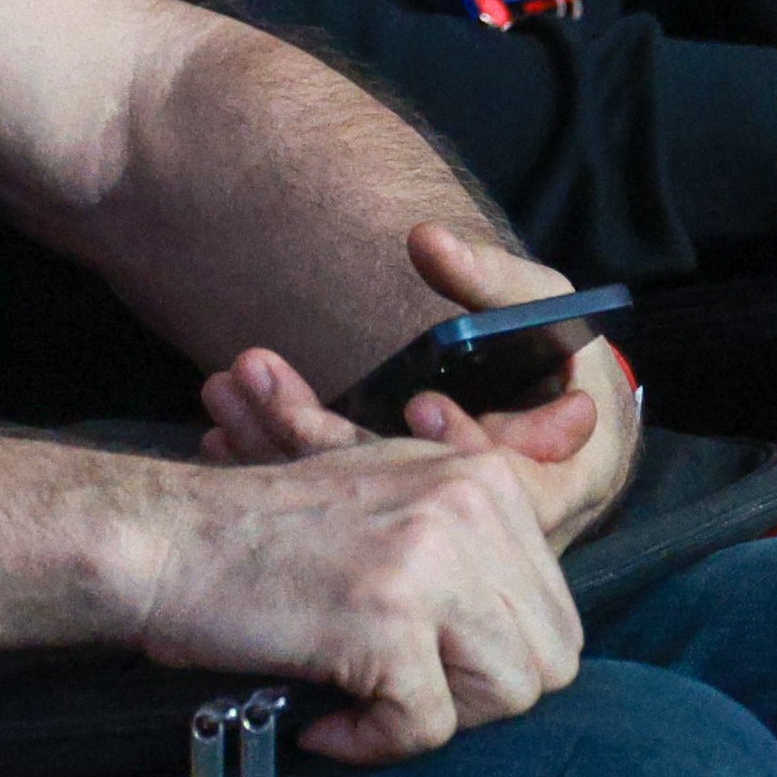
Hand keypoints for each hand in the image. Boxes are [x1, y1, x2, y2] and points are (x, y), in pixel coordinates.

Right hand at [131, 433, 582, 764]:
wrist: (165, 540)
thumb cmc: (268, 534)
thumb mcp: (391, 497)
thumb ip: (473, 544)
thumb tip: (544, 626)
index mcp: (483, 478)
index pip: (557, 612)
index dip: (495, 657)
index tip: (430, 657)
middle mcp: (470, 506)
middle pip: (547, 658)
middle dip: (476, 695)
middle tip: (399, 686)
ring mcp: (431, 559)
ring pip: (507, 694)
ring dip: (432, 717)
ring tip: (364, 696)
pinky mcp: (387, 618)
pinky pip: (427, 728)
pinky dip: (372, 743)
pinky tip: (326, 719)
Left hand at [197, 226, 634, 548]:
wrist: (553, 401)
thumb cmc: (557, 346)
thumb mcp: (538, 303)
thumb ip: (486, 277)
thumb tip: (426, 241)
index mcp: (554, 476)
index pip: (512, 485)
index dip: (463, 445)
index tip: (422, 398)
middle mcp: (491, 525)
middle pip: (409, 504)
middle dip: (322, 444)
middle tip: (248, 387)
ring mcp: (436, 535)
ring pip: (359, 505)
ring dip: (283, 451)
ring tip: (219, 398)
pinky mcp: (390, 525)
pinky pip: (337, 502)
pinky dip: (284, 460)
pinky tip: (224, 430)